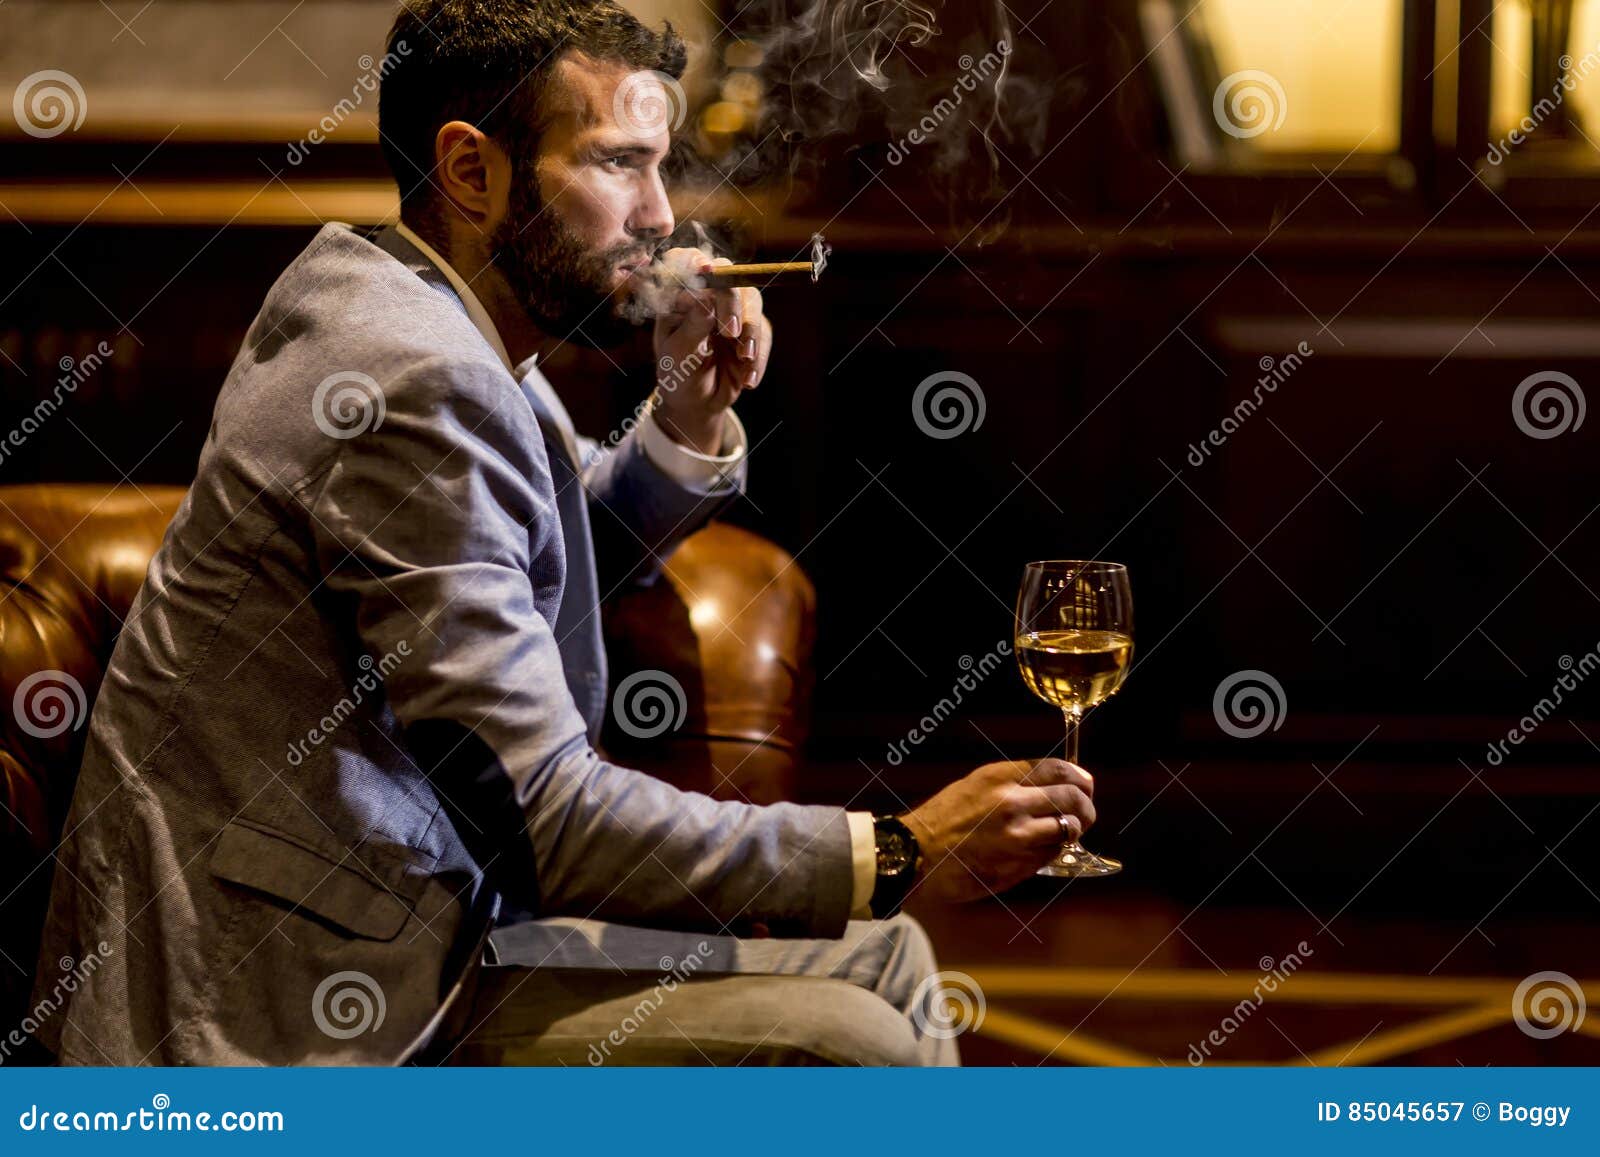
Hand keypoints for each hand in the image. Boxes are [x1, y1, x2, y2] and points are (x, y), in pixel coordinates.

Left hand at [651, 249, 772, 454]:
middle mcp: (708, 295)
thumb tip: (707, 298)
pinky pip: (764, 332)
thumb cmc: (678, 374)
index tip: (704, 272)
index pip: (688, 263)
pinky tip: (747, 378)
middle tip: (730, 332)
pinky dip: (759, 355)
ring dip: (751, 330)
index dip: (697, 262)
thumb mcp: (678, 354)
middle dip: (732, 301)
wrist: (697, 404)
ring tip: (743, 358)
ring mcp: (733, 310)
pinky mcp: (752, 329)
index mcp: (681, 295)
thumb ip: (692, 325)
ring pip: (753, 300)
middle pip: (729, 277)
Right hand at [901, 759, 1095, 903]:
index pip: (1057, 769)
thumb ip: (1014, 782)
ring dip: (1073, 831)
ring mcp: (1017, 836)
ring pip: (1068, 828)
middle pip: (1072, 798)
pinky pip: (1052, 854)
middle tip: (1085, 813)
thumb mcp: (975, 785)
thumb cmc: (942, 820)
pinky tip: (1041, 849)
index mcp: (999, 777)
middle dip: (1086, 806)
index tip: (1086, 784)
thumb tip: (1057, 784)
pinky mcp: (1017, 864)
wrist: (914, 855)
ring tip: (1066, 833)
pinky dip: (1054, 851)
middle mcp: (1011, 803)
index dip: (1079, 777)